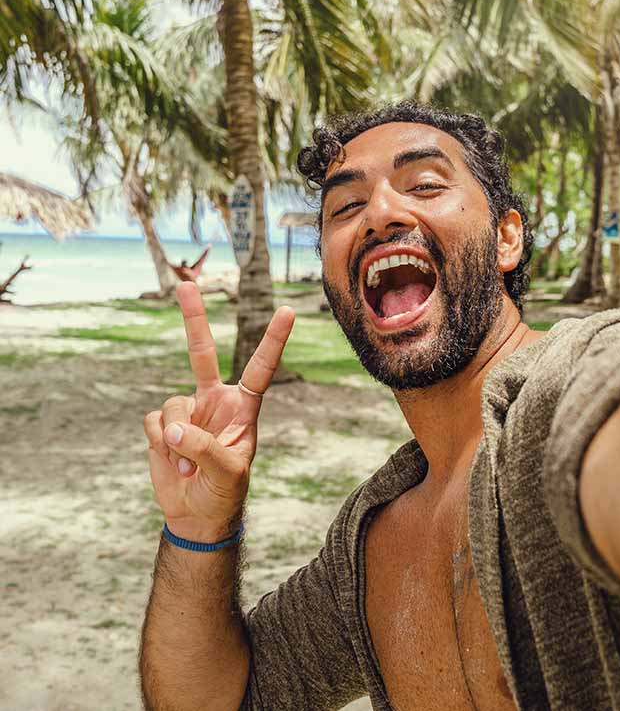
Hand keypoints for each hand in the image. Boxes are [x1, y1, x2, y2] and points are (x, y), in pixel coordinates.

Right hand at [143, 282, 295, 541]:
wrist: (198, 514)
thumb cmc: (224, 491)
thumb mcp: (228, 471)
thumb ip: (203, 447)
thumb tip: (171, 426)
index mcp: (243, 407)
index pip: (260, 368)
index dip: (273, 340)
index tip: (288, 311)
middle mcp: (215, 401)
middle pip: (203, 352)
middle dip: (194, 318)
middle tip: (186, 284)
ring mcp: (187, 411)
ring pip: (172, 404)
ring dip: (177, 439)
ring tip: (189, 465)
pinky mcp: (161, 425)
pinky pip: (153, 422)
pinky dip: (158, 445)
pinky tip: (170, 460)